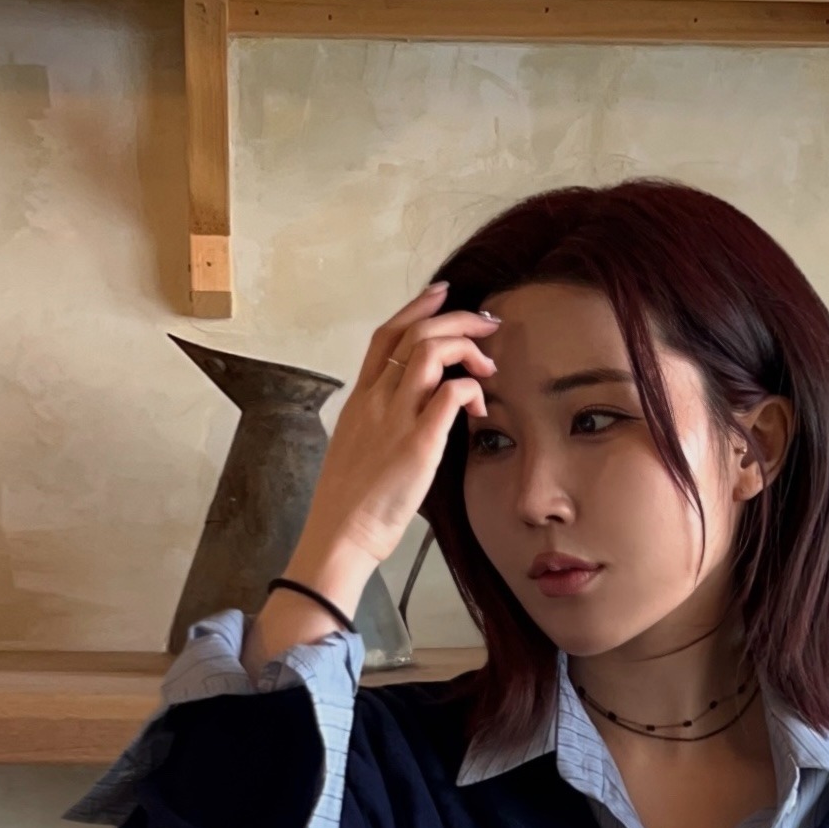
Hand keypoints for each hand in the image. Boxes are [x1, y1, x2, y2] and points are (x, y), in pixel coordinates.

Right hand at [254, 286, 495, 660]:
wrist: (339, 534)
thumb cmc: (349, 503)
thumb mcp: (358, 448)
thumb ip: (380, 423)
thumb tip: (412, 415)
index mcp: (360, 400)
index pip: (386, 336)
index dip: (416, 307)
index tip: (442, 293)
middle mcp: (376, 400)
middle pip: (415, 334)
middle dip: (457, 318)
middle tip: (487, 324)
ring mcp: (395, 419)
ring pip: (430, 352)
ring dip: (467, 347)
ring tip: (489, 365)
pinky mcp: (418, 443)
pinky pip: (449, 394)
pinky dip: (470, 388)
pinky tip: (479, 405)